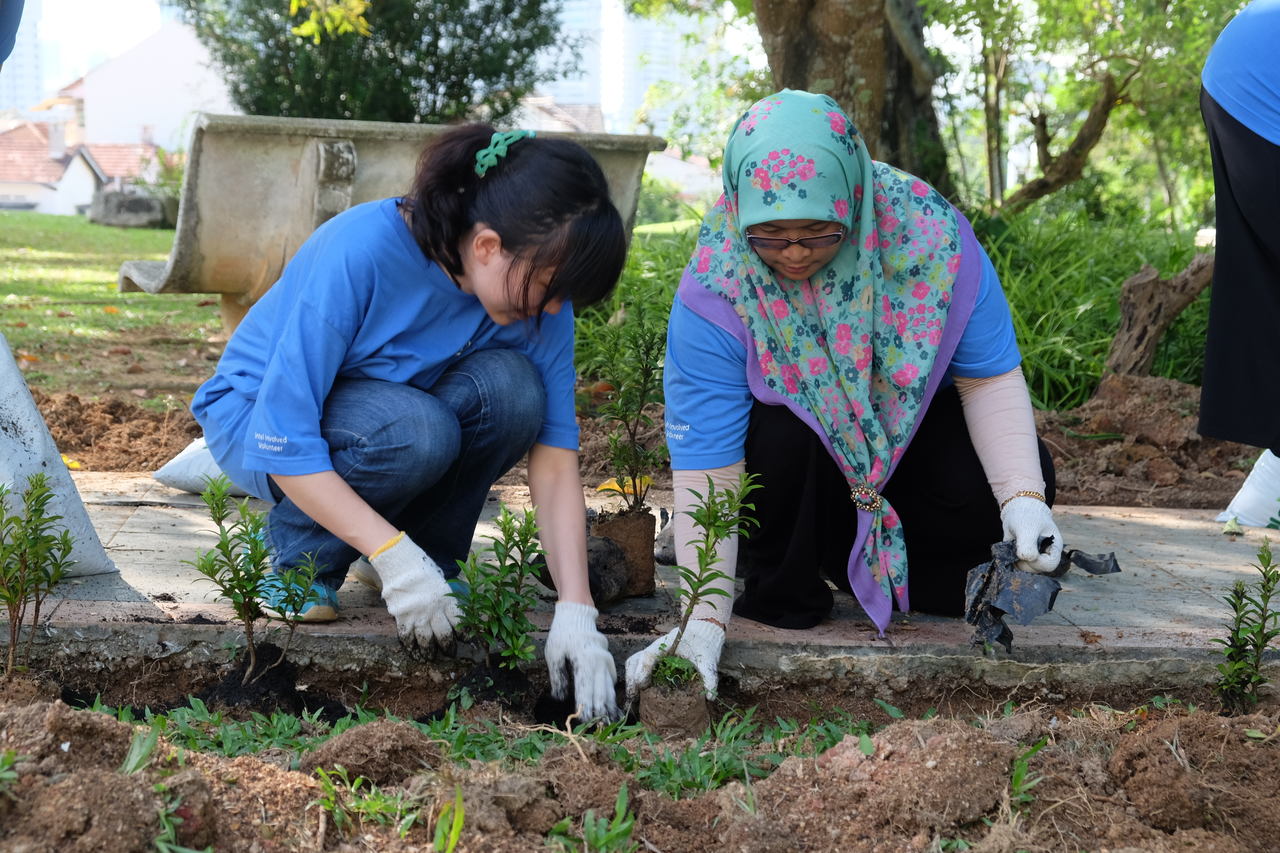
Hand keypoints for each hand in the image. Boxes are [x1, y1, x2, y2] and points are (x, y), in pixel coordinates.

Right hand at [367, 534, 459, 650]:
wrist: (400, 563)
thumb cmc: (422, 569)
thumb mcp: (441, 581)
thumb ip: (446, 597)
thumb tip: (451, 609)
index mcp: (446, 599)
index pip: (459, 621)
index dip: (464, 633)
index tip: (467, 640)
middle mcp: (433, 610)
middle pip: (444, 635)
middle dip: (449, 647)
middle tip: (451, 653)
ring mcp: (417, 615)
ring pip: (425, 640)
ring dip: (429, 652)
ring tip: (430, 659)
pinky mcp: (401, 617)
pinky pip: (407, 637)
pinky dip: (410, 647)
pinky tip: (413, 653)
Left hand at [545, 602, 618, 720]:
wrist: (577, 615)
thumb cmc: (562, 635)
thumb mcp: (554, 655)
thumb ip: (558, 678)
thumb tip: (559, 700)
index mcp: (583, 663)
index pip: (585, 692)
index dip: (585, 709)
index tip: (585, 724)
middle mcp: (598, 664)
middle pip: (601, 693)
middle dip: (601, 713)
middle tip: (601, 730)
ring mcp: (606, 662)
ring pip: (609, 688)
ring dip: (610, 706)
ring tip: (612, 722)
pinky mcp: (608, 661)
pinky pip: (612, 681)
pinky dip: (611, 694)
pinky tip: (612, 706)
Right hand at [624, 618, 723, 703]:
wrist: (703, 631)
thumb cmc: (704, 644)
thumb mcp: (709, 659)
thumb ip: (709, 675)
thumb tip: (710, 698)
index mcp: (668, 644)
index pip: (649, 655)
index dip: (643, 670)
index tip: (642, 685)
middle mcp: (656, 647)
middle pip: (636, 659)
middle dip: (632, 678)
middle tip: (634, 697)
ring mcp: (653, 652)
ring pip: (634, 662)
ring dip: (631, 678)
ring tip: (634, 697)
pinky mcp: (654, 658)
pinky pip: (638, 665)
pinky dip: (635, 677)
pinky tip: (640, 692)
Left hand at [1000, 496, 1062, 572]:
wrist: (1017, 508)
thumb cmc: (1027, 515)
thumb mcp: (1027, 528)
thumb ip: (1028, 544)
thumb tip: (1027, 559)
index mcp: (1054, 547)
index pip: (1050, 565)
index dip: (1038, 562)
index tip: (1027, 551)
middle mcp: (1045, 555)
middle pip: (1036, 570)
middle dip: (1024, 561)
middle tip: (1017, 545)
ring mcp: (1034, 557)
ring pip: (1024, 569)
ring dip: (1015, 560)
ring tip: (1014, 543)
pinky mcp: (1022, 557)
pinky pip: (1015, 565)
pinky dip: (1010, 559)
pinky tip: (1010, 546)